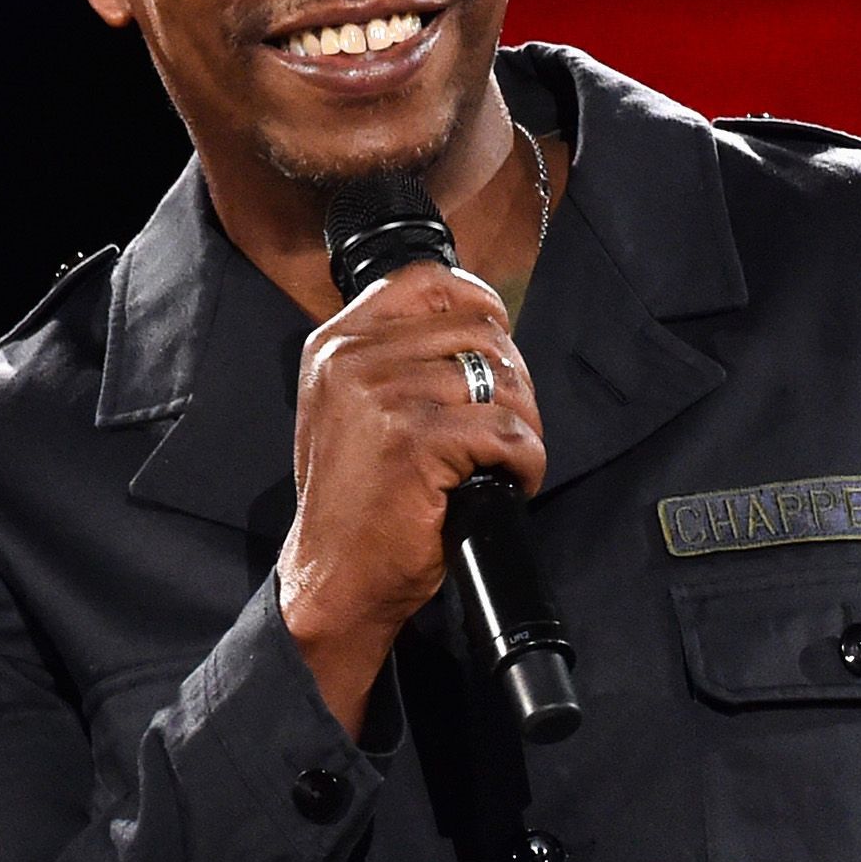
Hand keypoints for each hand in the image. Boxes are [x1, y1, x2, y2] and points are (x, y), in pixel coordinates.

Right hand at [276, 259, 545, 732]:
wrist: (334, 578)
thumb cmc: (357, 503)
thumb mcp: (354, 409)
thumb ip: (397, 360)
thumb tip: (481, 332)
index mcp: (337, 343)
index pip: (427, 282)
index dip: (481, 305)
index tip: (500, 347)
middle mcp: (352, 359)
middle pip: (478, 330)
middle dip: (514, 379)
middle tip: (512, 428)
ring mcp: (381, 396)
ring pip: (500, 380)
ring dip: (524, 424)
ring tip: (508, 460)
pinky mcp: (413, 440)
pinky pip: (506, 430)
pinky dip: (526, 460)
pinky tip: (511, 482)